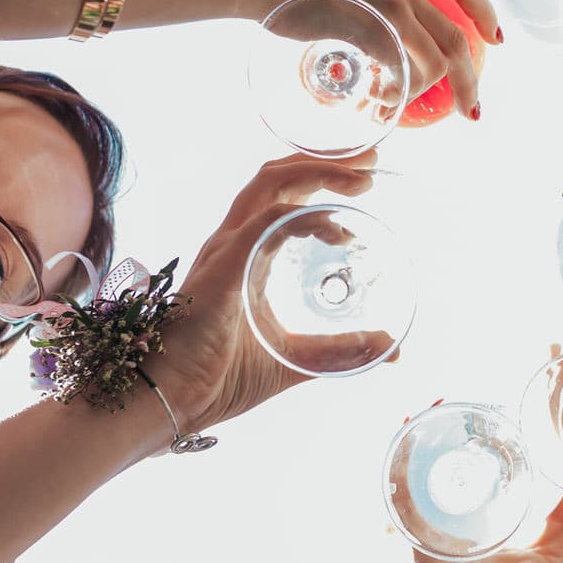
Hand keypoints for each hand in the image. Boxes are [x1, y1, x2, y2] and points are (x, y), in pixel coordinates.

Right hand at [139, 154, 392, 431]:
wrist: (170, 402)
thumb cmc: (217, 380)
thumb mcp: (297, 358)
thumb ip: (341, 349)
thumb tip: (392, 348)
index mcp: (244, 256)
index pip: (282, 196)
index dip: (322, 178)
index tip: (365, 180)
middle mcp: (232, 243)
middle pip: (277, 178)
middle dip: (326, 160)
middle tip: (372, 160)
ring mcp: (225, 250)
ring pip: (269, 185)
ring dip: (318, 172)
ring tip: (361, 176)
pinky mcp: (222, 266)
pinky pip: (263, 222)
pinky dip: (303, 216)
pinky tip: (336, 229)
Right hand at [267, 0, 499, 117]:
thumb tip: (372, 31)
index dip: (484, 12)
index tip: (495, 39)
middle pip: (458, 36)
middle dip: (470, 80)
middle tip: (471, 108)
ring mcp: (392, 3)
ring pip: (437, 60)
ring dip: (431, 95)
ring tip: (408, 112)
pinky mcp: (375, 27)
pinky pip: (405, 72)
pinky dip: (400, 95)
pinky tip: (385, 105)